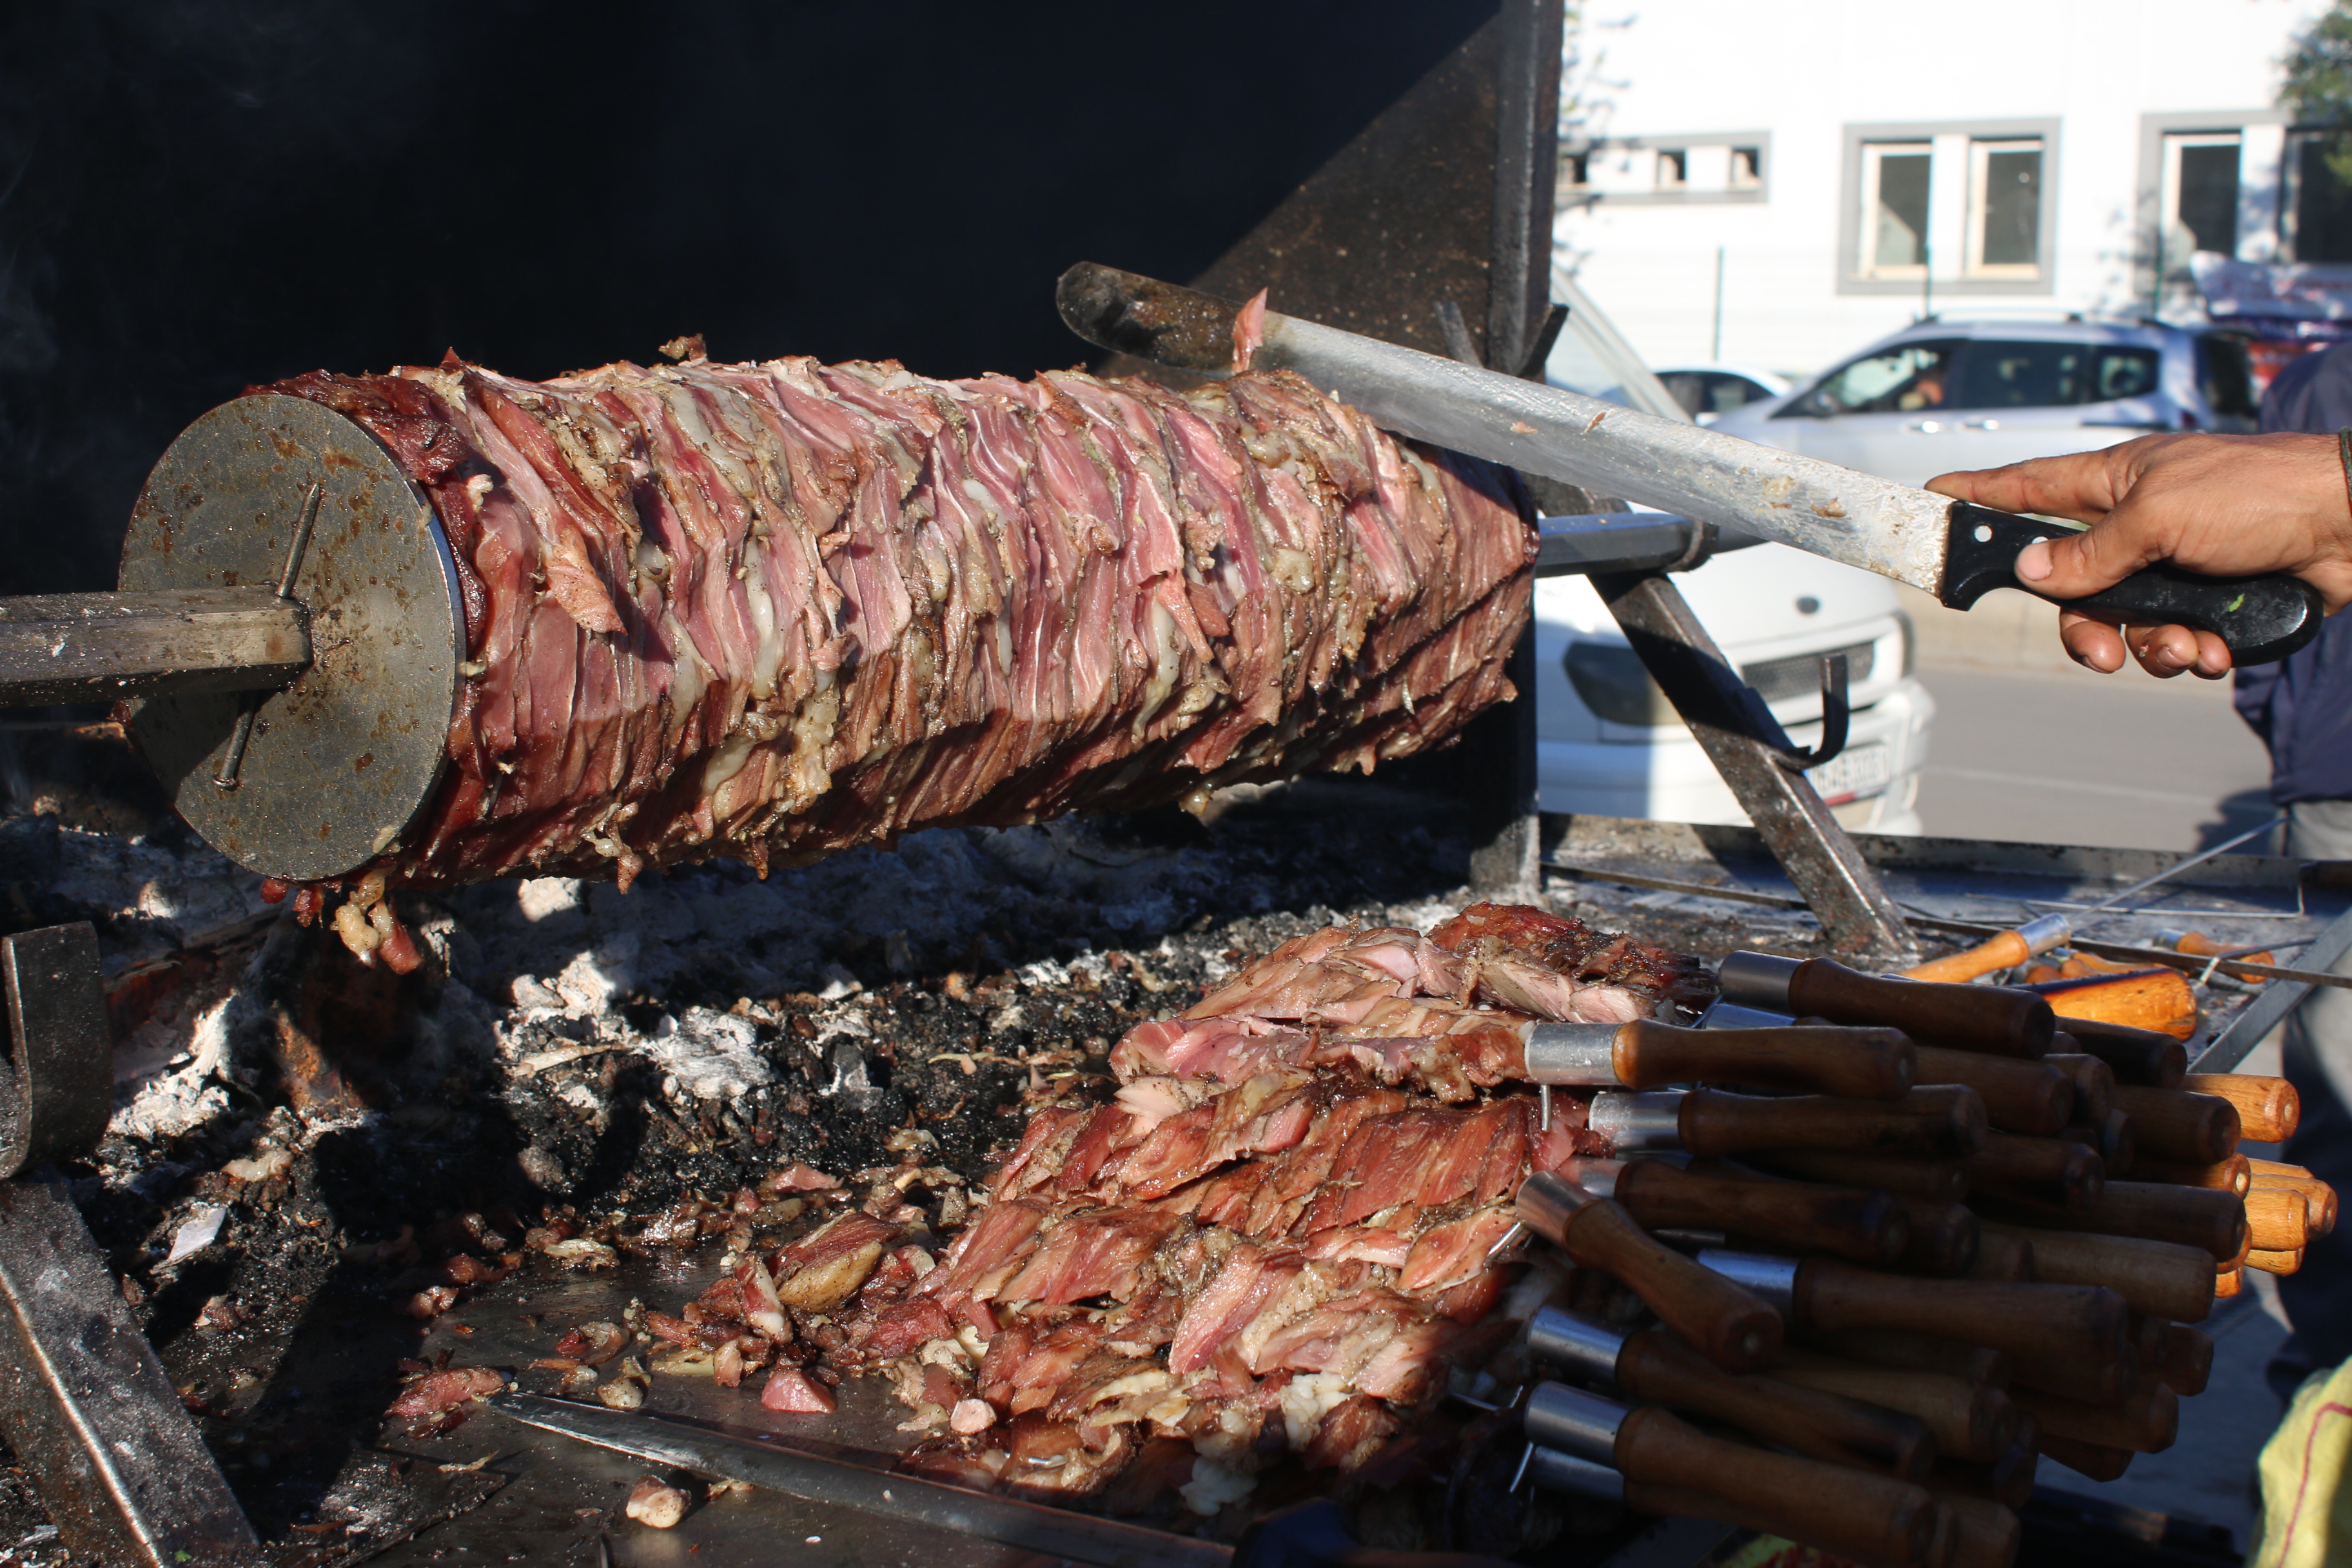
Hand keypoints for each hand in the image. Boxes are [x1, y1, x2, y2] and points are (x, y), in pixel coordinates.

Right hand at [1926, 433, 2351, 676]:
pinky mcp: (2209, 597)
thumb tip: (2036, 569)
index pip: (2026, 488)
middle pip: (2070, 586)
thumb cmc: (2263, 491)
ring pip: (2121, 623)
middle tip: (2099, 649)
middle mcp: (2136, 523)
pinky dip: (2190, 652)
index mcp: (2116, 482)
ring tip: (2184, 646)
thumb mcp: (2160, 514)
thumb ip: (2091, 549)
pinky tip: (2216, 649)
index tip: (1932, 504)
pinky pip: (2171, 640)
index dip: (1976, 498)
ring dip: (2149, 646)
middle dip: (2084, 627)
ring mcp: (2172, 562)